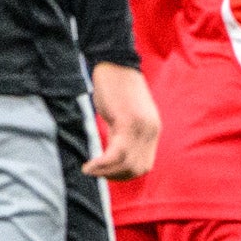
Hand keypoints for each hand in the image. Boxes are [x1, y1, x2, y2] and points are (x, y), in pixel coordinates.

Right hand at [85, 62, 158, 178]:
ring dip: (107, 173)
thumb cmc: (115, 88)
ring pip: (128, 164)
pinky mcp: (127, 122)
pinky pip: (117, 153)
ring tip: (90, 170)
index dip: (125, 174)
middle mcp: (150, 131)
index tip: (106, 173)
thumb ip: (126, 133)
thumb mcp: (125, 115)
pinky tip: (89, 166)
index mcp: (151, 130)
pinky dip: (103, 164)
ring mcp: (141, 127)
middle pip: (138, 169)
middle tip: (96, 173)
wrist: (114, 63)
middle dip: (116, 177)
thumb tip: (116, 154)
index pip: (144, 165)